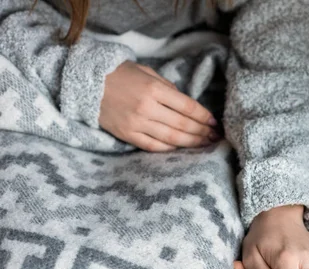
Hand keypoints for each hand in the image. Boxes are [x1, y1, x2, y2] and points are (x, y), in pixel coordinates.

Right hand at [100, 61, 220, 151]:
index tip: (214, 122)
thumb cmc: (119, 74)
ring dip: (191, 142)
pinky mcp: (127, 134)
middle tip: (215, 137)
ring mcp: (136, 123)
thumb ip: (167, 88)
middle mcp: (146, 108)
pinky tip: (182, 148)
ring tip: (205, 144)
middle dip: (202, 132)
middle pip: (182, 124)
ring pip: (171, 138)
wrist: (86, 82)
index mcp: (153, 89)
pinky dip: (170, 148)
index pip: (187, 107)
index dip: (203, 116)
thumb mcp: (146, 72)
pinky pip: (153, 146)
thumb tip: (186, 105)